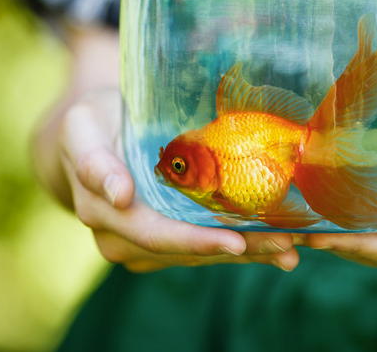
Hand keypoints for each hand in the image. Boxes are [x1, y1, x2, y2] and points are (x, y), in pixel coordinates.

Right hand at [58, 88, 299, 272]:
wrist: (92, 137)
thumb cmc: (91, 122)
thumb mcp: (82, 128)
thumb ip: (93, 160)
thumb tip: (119, 195)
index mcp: (104, 215)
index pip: (157, 234)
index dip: (197, 240)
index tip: (237, 241)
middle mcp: (124, 240)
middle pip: (190, 249)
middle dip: (240, 250)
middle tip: (286, 244)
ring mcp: (148, 245)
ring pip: (204, 253)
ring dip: (251, 253)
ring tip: (294, 247)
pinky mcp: (169, 240)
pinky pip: (208, 245)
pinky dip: (246, 247)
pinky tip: (282, 247)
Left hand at [299, 106, 376, 285]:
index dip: (354, 243)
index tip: (314, 232)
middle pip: (373, 255)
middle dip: (331, 242)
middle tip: (287, 224)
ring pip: (365, 251)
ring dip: (330, 237)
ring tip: (290, 215)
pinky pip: (367, 240)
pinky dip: (340, 228)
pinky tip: (312, 211)